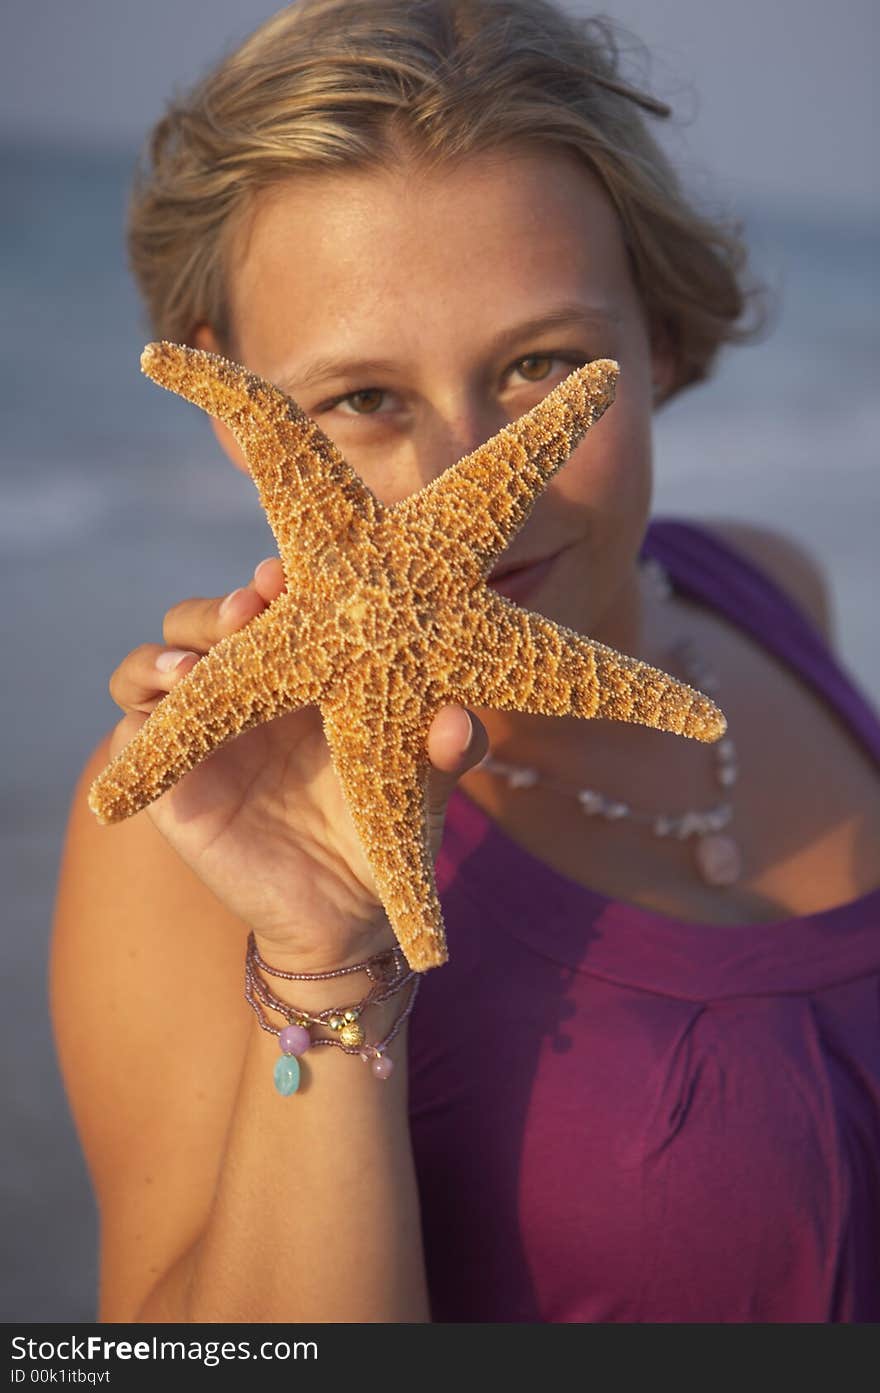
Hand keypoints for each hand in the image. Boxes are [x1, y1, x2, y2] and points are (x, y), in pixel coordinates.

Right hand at [106, 557, 488, 970]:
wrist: (351, 914)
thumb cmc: (387, 827)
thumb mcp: (425, 783)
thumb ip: (446, 750)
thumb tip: (456, 724)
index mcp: (304, 669)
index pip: (271, 605)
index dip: (271, 582)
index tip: (284, 576)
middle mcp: (248, 689)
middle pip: (203, 621)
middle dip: (215, 608)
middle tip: (245, 609)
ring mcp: (205, 731)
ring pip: (155, 664)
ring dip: (165, 654)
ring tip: (195, 665)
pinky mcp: (173, 781)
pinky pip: (132, 733)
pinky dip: (141, 716)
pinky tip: (169, 714)